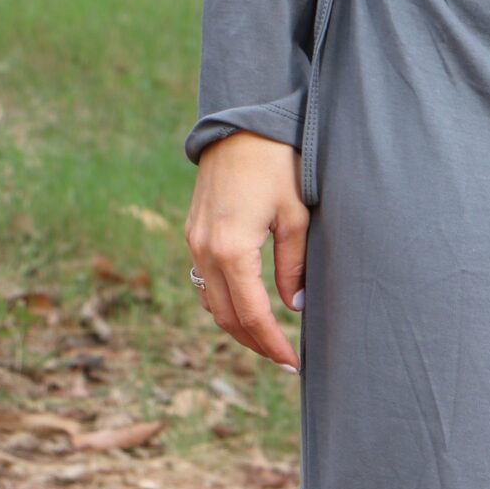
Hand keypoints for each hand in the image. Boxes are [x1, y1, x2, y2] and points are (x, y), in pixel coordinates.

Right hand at [184, 132, 307, 370]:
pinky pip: (203, 282)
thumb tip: (293, 307)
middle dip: (255, 343)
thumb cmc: (276, 165)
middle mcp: (205, 250)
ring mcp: (194, 242)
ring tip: (268, 341)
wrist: (240, 126)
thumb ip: (294, 265)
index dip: (272, 344)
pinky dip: (223, 302)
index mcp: (232, 249)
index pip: (252, 314)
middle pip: (226, 317)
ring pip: (211, 303)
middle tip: (283, 360)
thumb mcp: (296, 215)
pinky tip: (247, 308)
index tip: (293, 363)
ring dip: (237, 326)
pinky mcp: (193, 233)